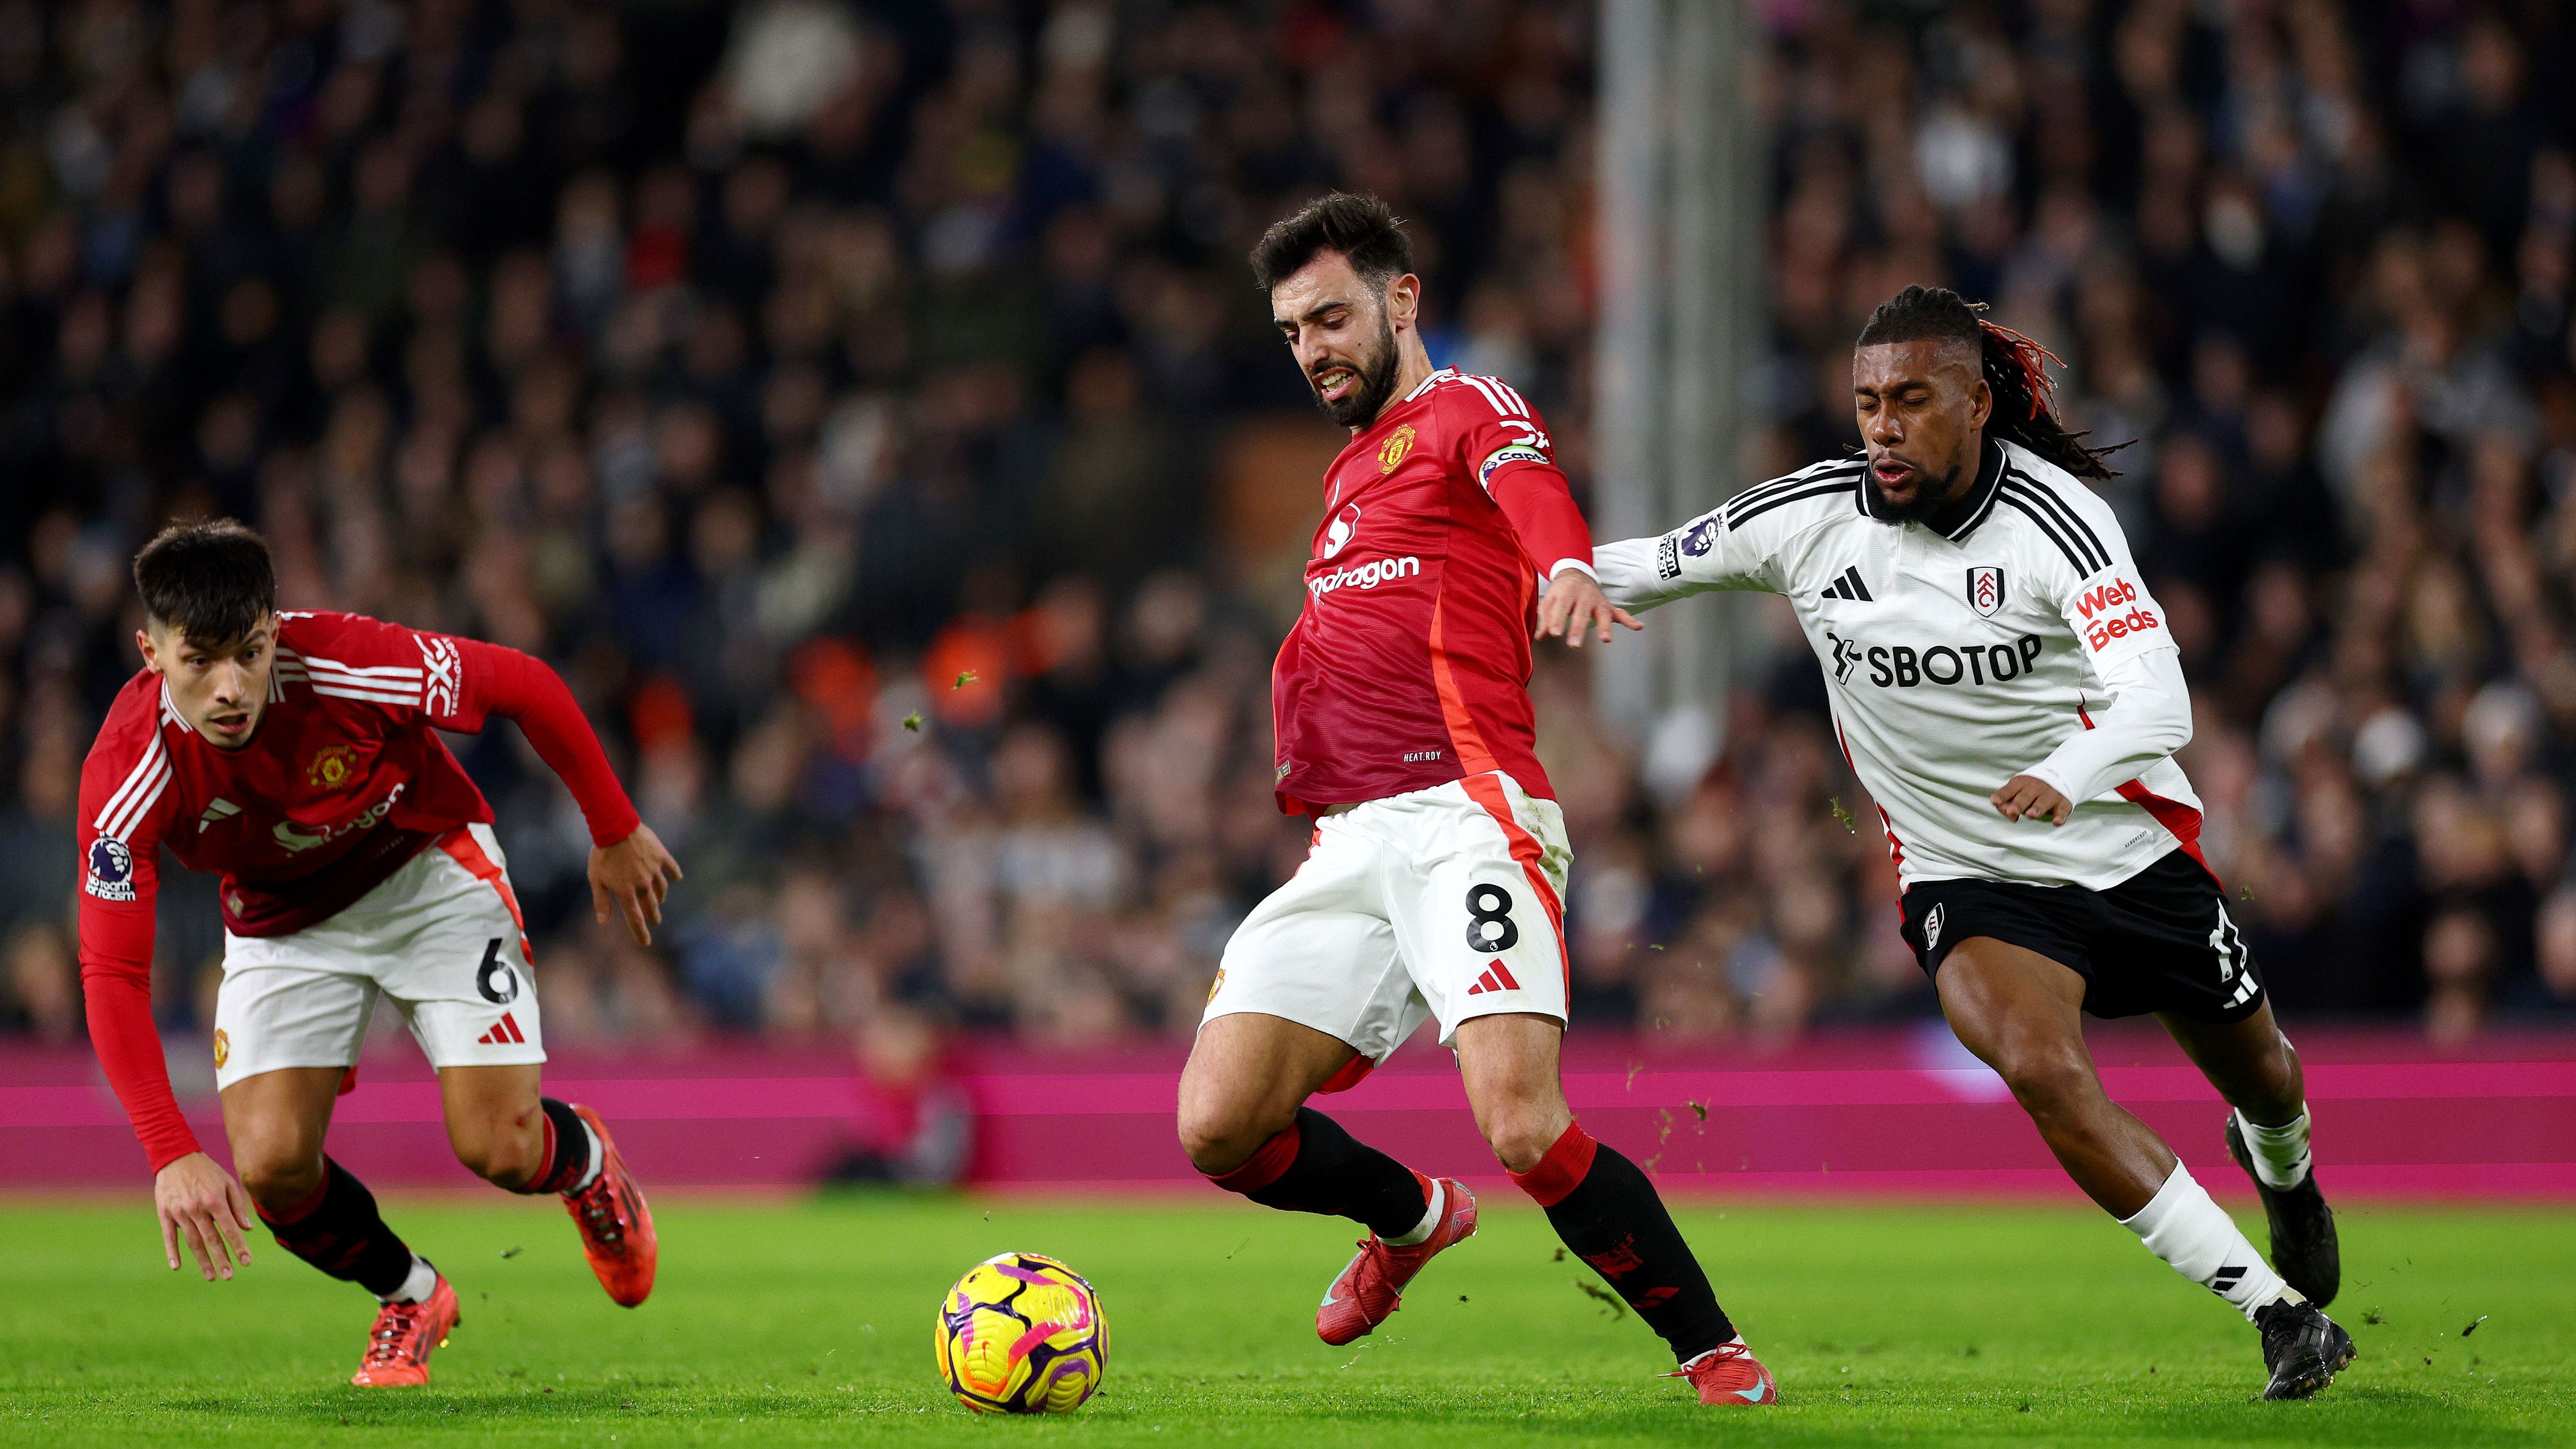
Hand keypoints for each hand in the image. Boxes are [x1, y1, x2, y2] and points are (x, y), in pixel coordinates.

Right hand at [155, 1151, 253, 1280]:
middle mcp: (197, 1209)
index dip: (239, 1246)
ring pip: (192, 1242)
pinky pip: (169, 1236)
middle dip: (222, 1259)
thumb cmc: (208, 1171)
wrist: (176, 1157)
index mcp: (215, 1201)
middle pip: (211, 1239)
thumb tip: (247, 1229)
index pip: (229, 1229)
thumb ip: (237, 1206)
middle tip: (229, 1276)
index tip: (247, 1262)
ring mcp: (180, 1212)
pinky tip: (176, 1266)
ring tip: (211, 1276)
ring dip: (202, 1260)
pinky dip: (172, 1252)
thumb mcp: (228, 1183)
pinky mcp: (165, 1214)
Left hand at [590, 823, 682, 945]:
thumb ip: (601, 901)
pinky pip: (671, 868)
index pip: (635, 918)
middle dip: (652, 916)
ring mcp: (654, 870)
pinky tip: (676, 878)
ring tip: (659, 901)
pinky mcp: (661, 856)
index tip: (646, 943)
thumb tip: (603, 922)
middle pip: (650, 906)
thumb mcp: (595, 878)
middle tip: (654, 920)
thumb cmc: (602, 853)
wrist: (616, 826)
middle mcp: (642, 884)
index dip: (641, 932)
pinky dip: (674, 875)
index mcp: (625, 891)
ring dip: (660, 897)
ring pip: (661, 889)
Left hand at [1534, 569, 1641, 647]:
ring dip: (1604, 627)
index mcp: (1567, 591)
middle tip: (1574, 645)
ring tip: (1605, 639)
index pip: (1561, 606)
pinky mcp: (1608, 606)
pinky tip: (1638, 627)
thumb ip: (1545, 618)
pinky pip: (1620, 613)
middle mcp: (1584, 594)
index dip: (1557, 620)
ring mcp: (1598, 600)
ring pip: (1602, 613)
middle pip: (1581, 612)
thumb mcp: (1549, 600)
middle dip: (1578, 628)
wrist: (1576, 574)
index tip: (1554, 633)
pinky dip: (1630, 620)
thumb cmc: (1560, 591)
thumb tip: (1541, 636)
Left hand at [1991, 774, 2073, 825]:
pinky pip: (2062, 810)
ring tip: (2031, 814)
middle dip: (2019, 804)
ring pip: (2043, 801)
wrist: (2059, 776)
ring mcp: (2050, 794)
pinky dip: (2060, 816)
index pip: (2010, 789)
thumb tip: (2003, 809)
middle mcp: (2036, 787)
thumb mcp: (2018, 789)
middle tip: (2012, 811)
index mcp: (2021, 783)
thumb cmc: (2032, 787)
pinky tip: (2056, 821)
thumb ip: (2007, 799)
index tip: (1995, 801)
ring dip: (2037, 808)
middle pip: (2026, 796)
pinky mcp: (2063, 803)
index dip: (2002, 796)